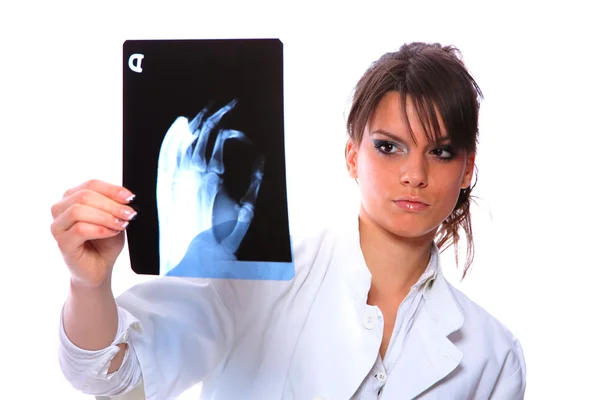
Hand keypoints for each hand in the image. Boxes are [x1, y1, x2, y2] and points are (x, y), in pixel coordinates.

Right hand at [50, 180, 136, 287]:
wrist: (99, 268)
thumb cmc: (105, 242)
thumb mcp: (114, 218)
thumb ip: (116, 206)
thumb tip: (127, 197)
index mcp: (72, 197)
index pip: (91, 184)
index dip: (112, 189)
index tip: (130, 198)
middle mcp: (60, 209)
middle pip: (84, 196)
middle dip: (111, 204)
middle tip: (129, 214)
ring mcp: (58, 226)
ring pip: (78, 211)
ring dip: (105, 217)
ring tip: (121, 225)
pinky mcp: (62, 243)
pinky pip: (79, 229)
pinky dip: (100, 229)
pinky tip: (112, 233)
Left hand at [156, 100, 263, 274]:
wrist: (192, 259)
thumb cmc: (219, 239)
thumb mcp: (245, 212)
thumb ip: (254, 184)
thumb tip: (259, 164)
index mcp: (215, 178)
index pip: (221, 140)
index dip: (230, 130)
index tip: (237, 131)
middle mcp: (193, 173)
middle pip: (203, 134)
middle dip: (215, 116)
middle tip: (223, 106)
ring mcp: (176, 177)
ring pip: (184, 139)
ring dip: (195, 123)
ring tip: (203, 112)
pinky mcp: (165, 184)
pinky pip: (167, 154)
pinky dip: (172, 138)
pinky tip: (179, 128)